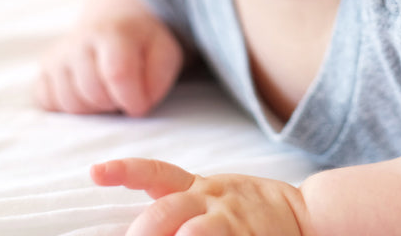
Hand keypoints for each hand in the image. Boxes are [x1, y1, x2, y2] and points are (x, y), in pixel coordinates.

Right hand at [34, 15, 182, 116]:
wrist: (115, 20)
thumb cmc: (143, 43)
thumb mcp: (164, 53)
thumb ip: (158, 79)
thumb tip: (136, 108)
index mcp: (112, 33)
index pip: (117, 74)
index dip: (132, 98)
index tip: (141, 104)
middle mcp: (78, 42)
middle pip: (92, 93)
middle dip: (113, 103)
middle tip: (123, 93)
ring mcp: (57, 56)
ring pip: (69, 103)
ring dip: (92, 108)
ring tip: (106, 92)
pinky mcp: (43, 70)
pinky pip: (47, 103)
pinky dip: (67, 107)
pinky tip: (84, 93)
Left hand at [93, 158, 311, 235]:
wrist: (305, 214)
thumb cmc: (247, 210)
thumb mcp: (212, 195)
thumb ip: (175, 205)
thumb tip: (135, 226)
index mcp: (198, 188)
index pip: (156, 173)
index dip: (125, 170)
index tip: (95, 171)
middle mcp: (212, 201)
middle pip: (168, 211)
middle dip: (144, 230)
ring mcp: (231, 223)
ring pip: (198, 232)